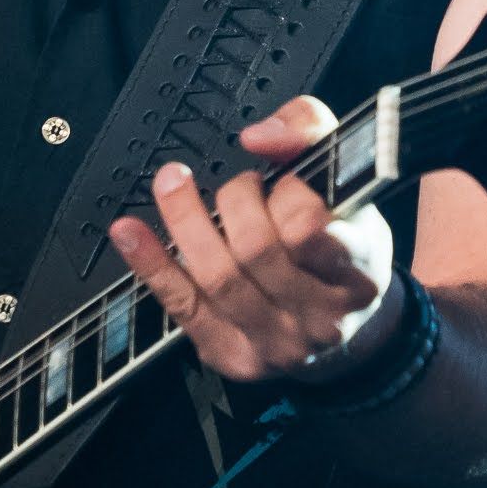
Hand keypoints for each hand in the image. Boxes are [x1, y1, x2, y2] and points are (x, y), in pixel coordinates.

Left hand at [109, 95, 398, 385]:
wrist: (348, 333)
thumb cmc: (343, 248)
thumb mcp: (348, 183)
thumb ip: (310, 133)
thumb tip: (258, 136)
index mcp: (358, 272)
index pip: (311, 230)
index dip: (288, 194)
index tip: (285, 180)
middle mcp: (320, 317)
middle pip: (256, 249)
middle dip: (236, 200)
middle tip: (242, 187)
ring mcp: (276, 343)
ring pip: (216, 277)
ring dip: (185, 220)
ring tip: (176, 185)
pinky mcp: (232, 355)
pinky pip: (181, 305)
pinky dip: (149, 263)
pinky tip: (128, 231)